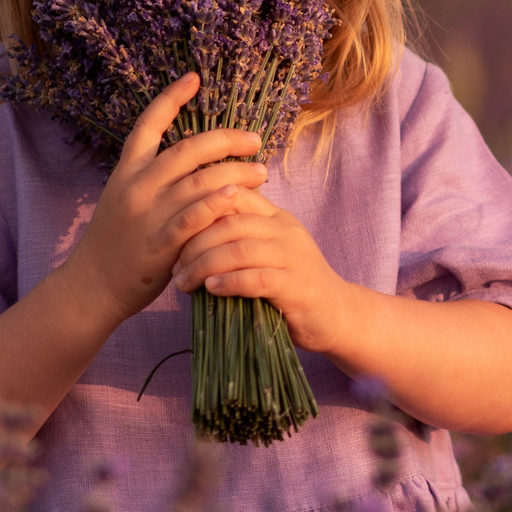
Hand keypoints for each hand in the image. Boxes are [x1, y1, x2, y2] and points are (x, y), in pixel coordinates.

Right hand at [60, 74, 269, 326]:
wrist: (92, 285)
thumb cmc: (115, 242)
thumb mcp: (123, 198)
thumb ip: (151, 177)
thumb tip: (193, 156)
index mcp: (126, 171)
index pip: (148, 124)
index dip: (171, 97)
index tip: (195, 77)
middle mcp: (136, 186)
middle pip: (187, 149)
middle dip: (226, 139)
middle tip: (255, 139)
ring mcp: (148, 214)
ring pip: (199, 181)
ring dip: (236, 172)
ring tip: (261, 172)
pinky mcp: (161, 244)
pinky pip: (194, 217)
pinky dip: (217, 203)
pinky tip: (239, 195)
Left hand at [170, 189, 363, 354]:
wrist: (337, 315)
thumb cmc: (291, 285)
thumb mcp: (267, 252)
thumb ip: (239, 238)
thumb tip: (187, 236)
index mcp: (276, 216)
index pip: (234, 195)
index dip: (199, 210)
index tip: (174, 233)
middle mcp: (286, 230)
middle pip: (230, 222)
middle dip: (194, 244)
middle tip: (174, 266)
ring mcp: (294, 257)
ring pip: (240, 249)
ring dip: (204, 265)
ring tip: (184, 282)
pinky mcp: (297, 286)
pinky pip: (257, 278)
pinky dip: (229, 282)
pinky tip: (210, 289)